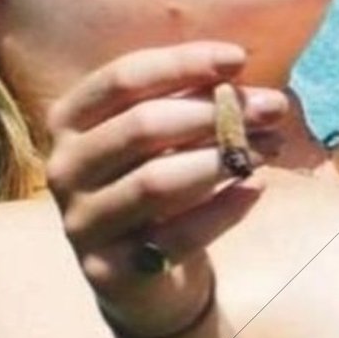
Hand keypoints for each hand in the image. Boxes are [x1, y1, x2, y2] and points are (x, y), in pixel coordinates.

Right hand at [42, 42, 288, 337]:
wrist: (142, 279)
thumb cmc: (160, 186)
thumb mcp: (169, 140)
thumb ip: (199, 108)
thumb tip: (261, 94)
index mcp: (70, 121)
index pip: (122, 79)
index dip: (181, 64)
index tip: (238, 58)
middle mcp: (65, 168)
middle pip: (141, 127)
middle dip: (214, 113)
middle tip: (273, 108)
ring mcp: (81, 222)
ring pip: (155, 182)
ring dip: (222, 159)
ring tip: (270, 148)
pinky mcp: (108, 270)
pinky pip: (175, 235)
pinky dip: (223, 210)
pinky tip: (256, 188)